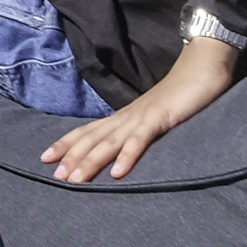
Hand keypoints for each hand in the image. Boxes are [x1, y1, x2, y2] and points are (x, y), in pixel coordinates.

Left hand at [43, 38, 237, 183]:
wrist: (201, 67)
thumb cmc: (180, 95)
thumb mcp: (154, 117)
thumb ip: (139, 131)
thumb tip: (122, 149)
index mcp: (124, 116)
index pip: (88, 130)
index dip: (66, 143)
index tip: (44, 157)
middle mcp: (127, 116)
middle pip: (92, 138)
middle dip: (71, 156)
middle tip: (54, 175)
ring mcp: (142, 117)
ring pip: (110, 141)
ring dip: (91, 161)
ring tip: (74, 179)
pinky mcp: (160, 118)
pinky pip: (141, 140)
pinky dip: (128, 156)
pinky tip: (117, 173)